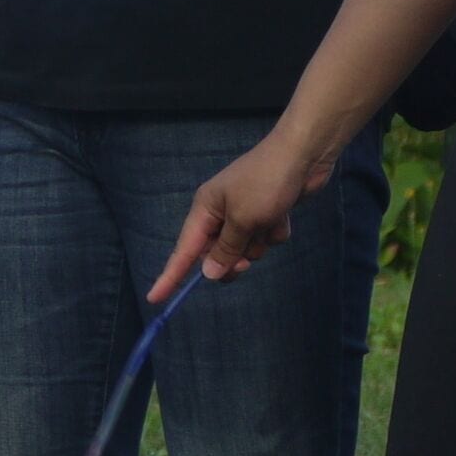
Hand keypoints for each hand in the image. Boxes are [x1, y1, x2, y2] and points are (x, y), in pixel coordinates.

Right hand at [147, 131, 332, 300]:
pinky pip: (266, 238)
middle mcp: (220, 212)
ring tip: (270, 221)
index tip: (154, 298)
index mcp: (205, 210)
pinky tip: (283, 214)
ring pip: (246, 248)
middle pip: (217, 254)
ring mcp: (244, 213)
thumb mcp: (242, 220)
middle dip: (233, 259)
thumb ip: (225, 250)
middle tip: (246, 261)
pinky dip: (275, 231)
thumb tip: (208, 274)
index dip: (169, 276)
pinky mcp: (266, 213)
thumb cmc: (265, 184)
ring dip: (259, 243)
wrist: (302, 157)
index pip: (183, 250)